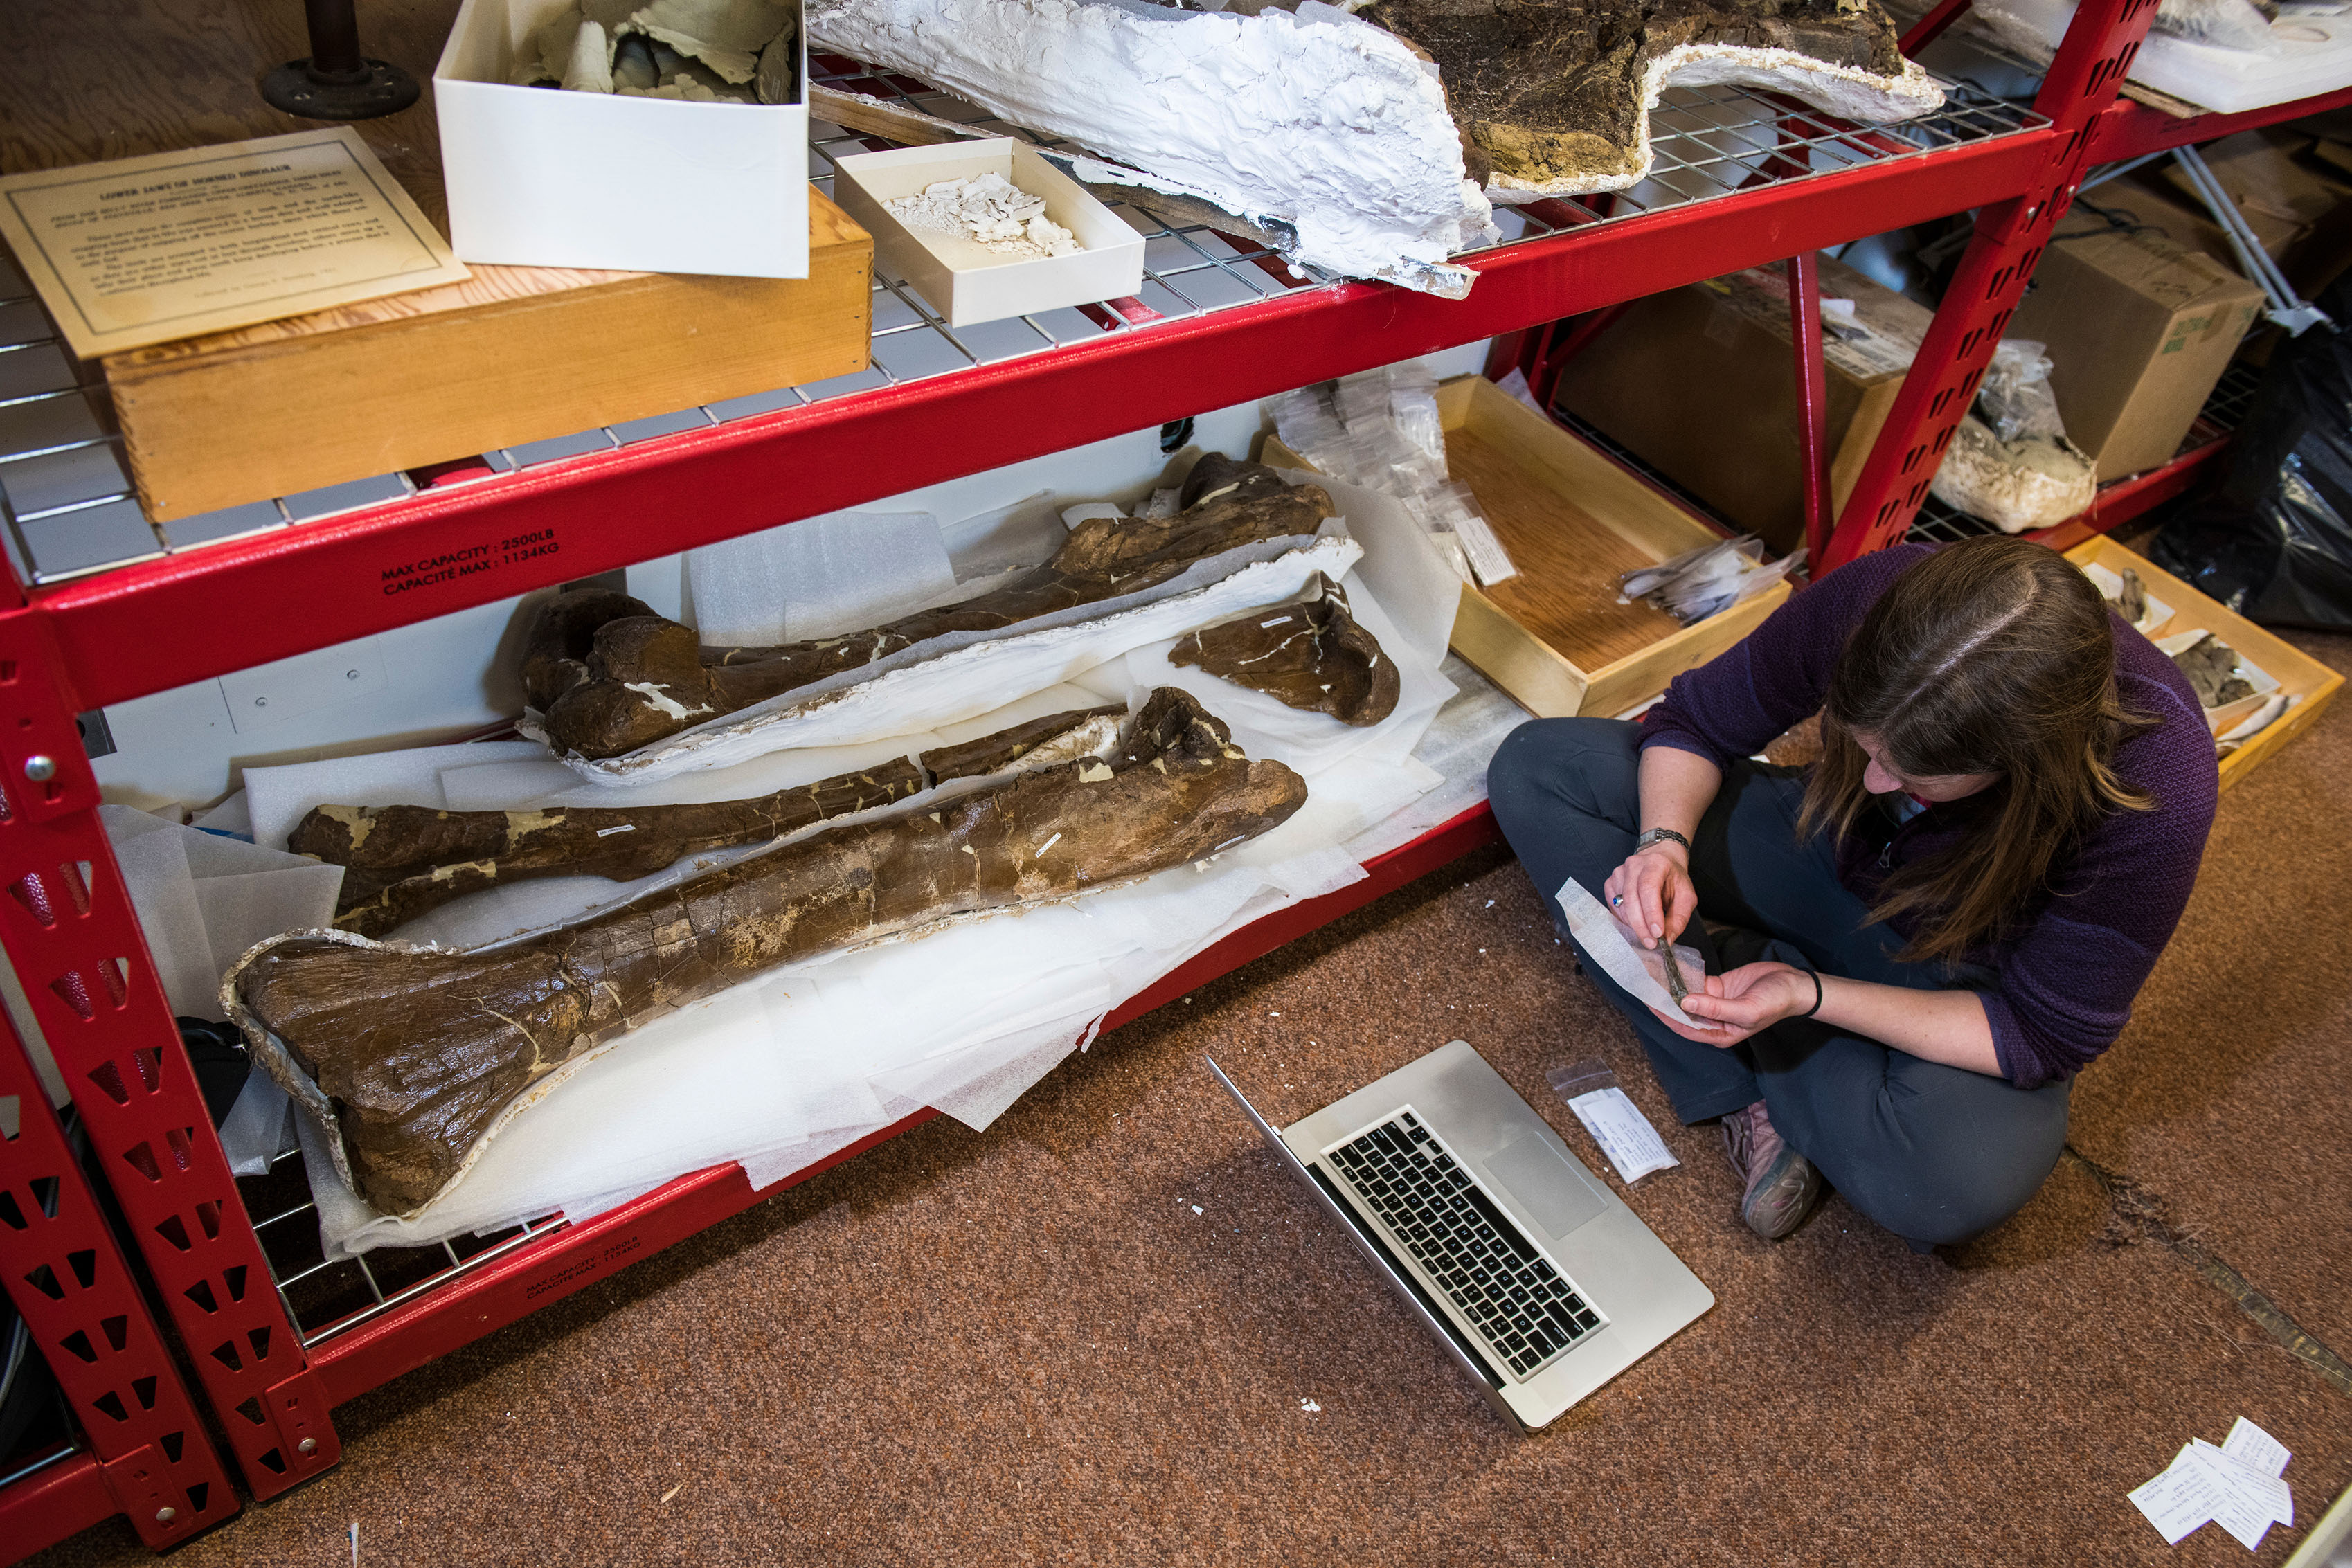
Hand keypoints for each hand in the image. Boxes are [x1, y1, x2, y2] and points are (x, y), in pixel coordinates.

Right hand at [1603, 840, 1693, 949]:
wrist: (1662, 862)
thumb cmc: (1673, 879)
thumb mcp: (1686, 897)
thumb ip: (1678, 919)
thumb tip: (1667, 940)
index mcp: (1656, 863)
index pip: (1648, 888)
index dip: (1651, 913)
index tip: (1657, 933)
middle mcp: (1634, 865)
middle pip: (1631, 898)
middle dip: (1641, 925)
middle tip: (1651, 943)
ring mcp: (1619, 873)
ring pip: (1621, 905)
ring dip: (1634, 924)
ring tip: (1647, 934)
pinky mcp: (1610, 882)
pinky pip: (1613, 907)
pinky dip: (1624, 920)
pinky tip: (1636, 923)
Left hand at [1662, 962, 1818, 1046]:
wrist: (1794, 985)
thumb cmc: (1776, 1003)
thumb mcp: (1746, 1009)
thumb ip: (1715, 1008)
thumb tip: (1685, 1002)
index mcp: (1719, 1034)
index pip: (1684, 1028)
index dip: (1665, 1017)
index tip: (1649, 1003)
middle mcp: (1714, 1021)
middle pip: (1681, 1013)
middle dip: (1663, 1002)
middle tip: (1645, 987)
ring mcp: (1715, 1004)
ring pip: (1686, 997)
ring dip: (1671, 989)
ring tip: (1652, 976)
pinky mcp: (1718, 988)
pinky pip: (1695, 984)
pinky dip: (1683, 977)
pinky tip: (1670, 968)